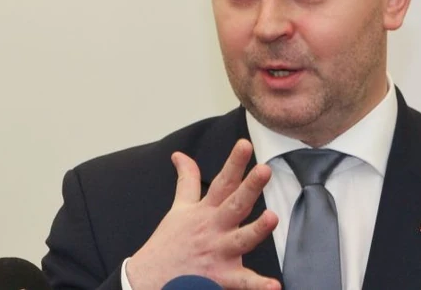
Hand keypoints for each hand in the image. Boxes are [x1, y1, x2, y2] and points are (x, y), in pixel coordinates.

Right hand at [127, 139, 280, 289]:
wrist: (147, 281)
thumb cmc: (168, 243)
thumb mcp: (178, 208)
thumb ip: (187, 180)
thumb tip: (180, 155)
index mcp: (206, 210)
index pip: (223, 181)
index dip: (234, 162)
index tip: (245, 144)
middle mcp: (214, 228)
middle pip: (234, 204)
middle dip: (249, 187)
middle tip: (264, 170)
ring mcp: (218, 252)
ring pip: (242, 239)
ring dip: (257, 230)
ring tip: (273, 218)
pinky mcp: (220, 277)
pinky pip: (243, 282)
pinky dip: (258, 285)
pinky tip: (274, 286)